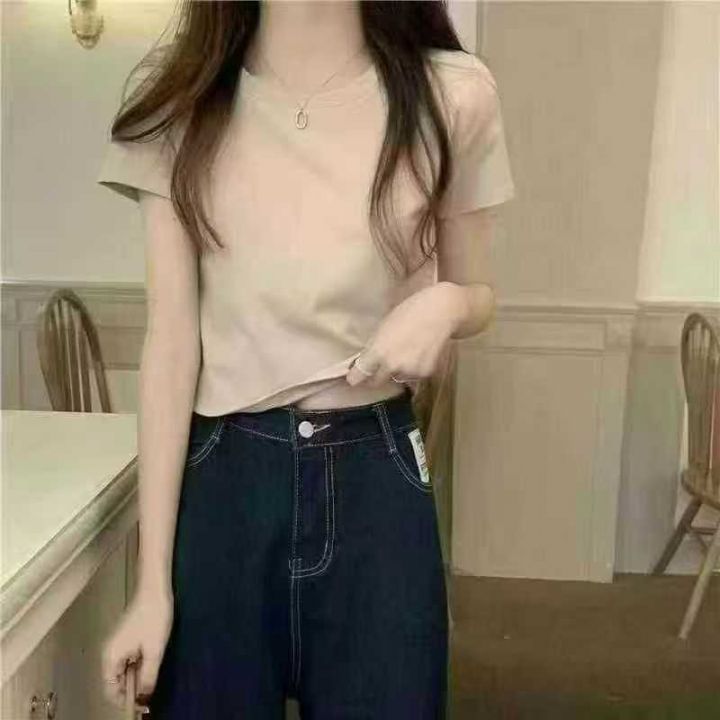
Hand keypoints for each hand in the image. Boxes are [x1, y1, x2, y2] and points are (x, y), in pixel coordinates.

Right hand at [101, 585, 172, 711]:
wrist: (155, 589)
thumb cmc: (153, 618)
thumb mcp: (154, 651)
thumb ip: (147, 678)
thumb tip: (142, 700)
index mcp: (110, 658)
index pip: (110, 691)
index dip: (124, 703)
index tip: (140, 710)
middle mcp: (109, 654)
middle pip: (114, 682)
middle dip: (130, 692)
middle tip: (148, 699)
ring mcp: (116, 645)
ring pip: (122, 671)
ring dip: (134, 680)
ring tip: (150, 685)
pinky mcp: (125, 639)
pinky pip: (127, 661)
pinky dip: (137, 668)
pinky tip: (150, 668)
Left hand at [345, 282, 465, 387]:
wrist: (441, 311)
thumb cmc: (409, 311)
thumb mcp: (384, 326)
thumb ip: (374, 346)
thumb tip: (365, 360)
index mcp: (378, 352)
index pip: (359, 375)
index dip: (355, 377)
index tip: (353, 377)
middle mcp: (392, 366)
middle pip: (375, 382)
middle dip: (374, 376)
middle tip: (377, 367)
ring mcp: (409, 371)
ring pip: (396, 378)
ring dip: (396, 371)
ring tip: (405, 353)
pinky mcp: (425, 373)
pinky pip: (413, 376)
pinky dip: (414, 369)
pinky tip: (420, 353)